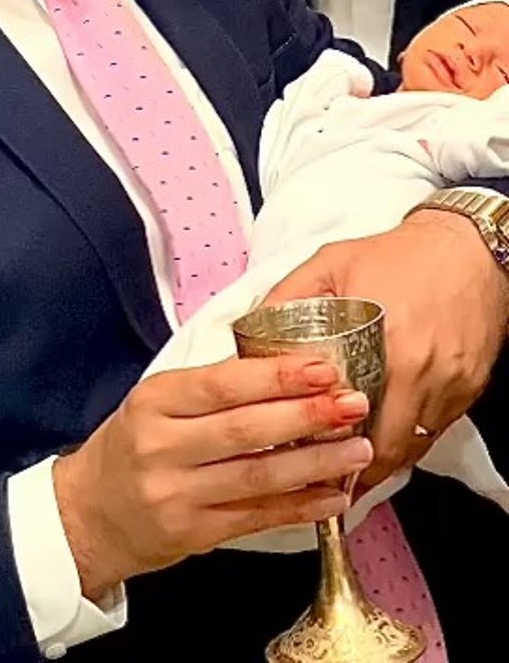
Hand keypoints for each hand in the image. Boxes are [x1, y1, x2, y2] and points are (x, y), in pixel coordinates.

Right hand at [54, 356, 371, 599]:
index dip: (276, 376)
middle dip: (307, 415)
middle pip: (245, 430)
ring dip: (315, 462)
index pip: (222, 383)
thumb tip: (287, 368)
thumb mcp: (156, 403)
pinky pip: (257, 517)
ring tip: (356, 448)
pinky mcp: (194, 534)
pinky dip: (300, 506)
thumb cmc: (133, 446)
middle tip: (352, 403)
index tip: (322, 367)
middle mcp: (163, 447)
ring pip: (258, 477)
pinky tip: (334, 495)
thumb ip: (211, 390)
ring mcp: (178, 494)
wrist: (90, 514)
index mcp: (155, 401)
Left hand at [265, 210, 508, 488]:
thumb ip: (288, 295)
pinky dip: (411, 437)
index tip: (304, 457)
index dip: (329, 446)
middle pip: (388, 448)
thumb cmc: (401, 254)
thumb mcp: (332, 262)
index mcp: (387, 345)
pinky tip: (388, 433)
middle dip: (357, 467)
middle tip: (326, 474)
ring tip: (352, 463)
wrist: (469, 246)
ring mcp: (451, 386)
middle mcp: (424, 374)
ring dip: (384, 457)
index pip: (355, 419)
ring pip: (415, 446)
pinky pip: (437, 429)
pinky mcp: (471, 389)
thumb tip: (250, 329)